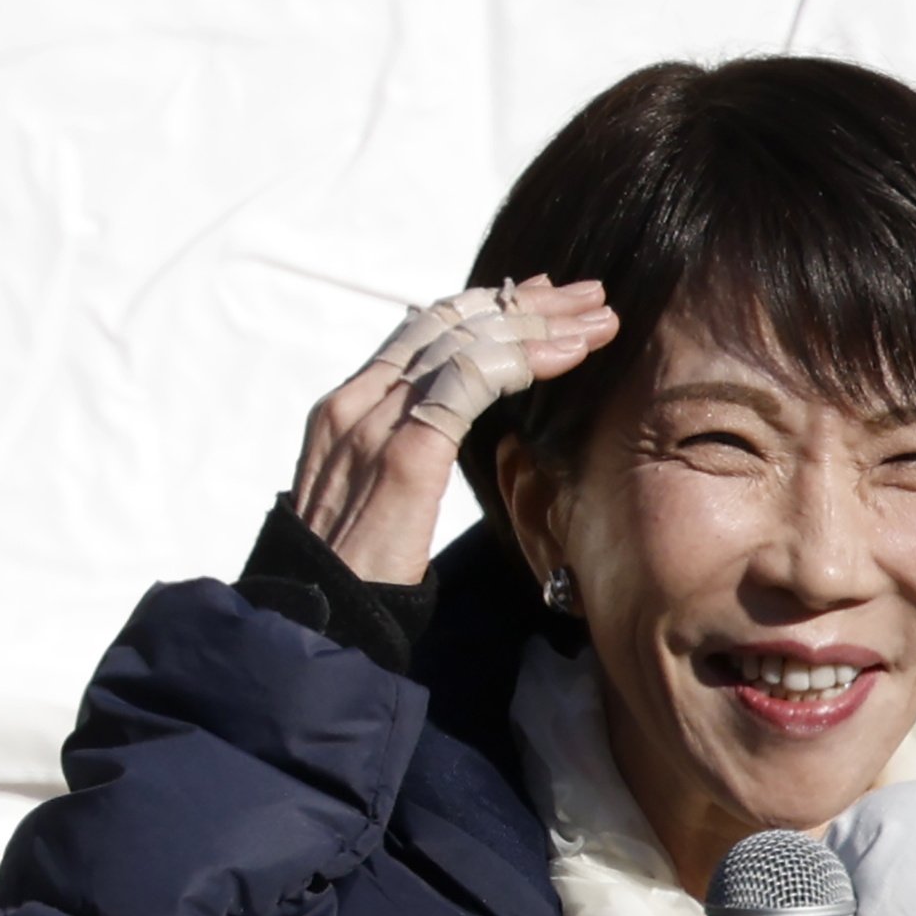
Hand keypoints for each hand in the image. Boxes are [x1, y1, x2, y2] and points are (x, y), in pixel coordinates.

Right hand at [291, 275, 617, 583]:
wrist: (319, 618)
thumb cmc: (351, 576)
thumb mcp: (370, 499)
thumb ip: (401, 455)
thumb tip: (442, 438)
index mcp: (346, 409)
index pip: (423, 331)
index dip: (486, 308)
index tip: (540, 299)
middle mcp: (357, 403)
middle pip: (450, 322)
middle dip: (525, 303)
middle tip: (587, 296)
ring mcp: (377, 423)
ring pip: (467, 340)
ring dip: (541, 325)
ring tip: (597, 322)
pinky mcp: (407, 453)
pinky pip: (472, 380)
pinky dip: (525, 360)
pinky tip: (568, 356)